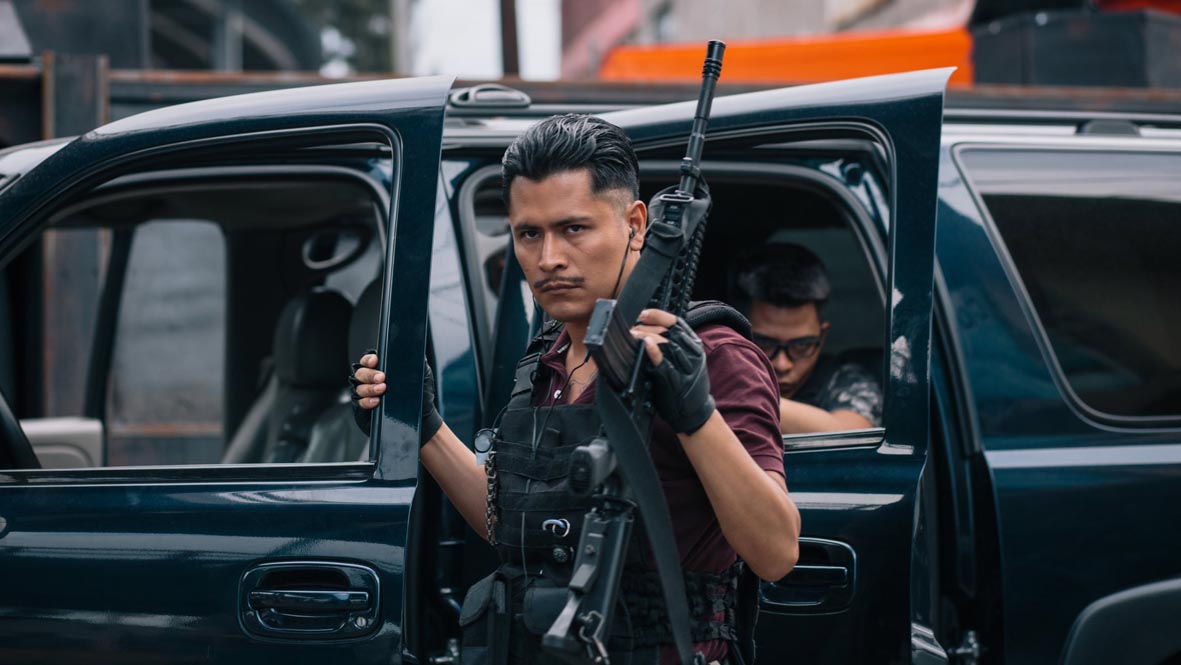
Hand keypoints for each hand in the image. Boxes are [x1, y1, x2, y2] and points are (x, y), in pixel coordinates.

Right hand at [349, 351, 442, 444]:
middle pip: (361, 373)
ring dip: (369, 388)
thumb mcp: (422, 375)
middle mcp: (371, 381)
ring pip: (359, 388)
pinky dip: (367, 401)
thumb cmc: (420, 394)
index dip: (369, 359)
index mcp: (382, 370)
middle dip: (370, 374)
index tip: (375, 360)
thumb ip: (417, 362)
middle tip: (382, 378)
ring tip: (381, 389)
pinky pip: (360, 403)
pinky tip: (376, 401)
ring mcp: (367, 395)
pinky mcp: (366, 410)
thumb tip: (414, 351)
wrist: (422, 416)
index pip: (369, 361)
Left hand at [631, 309, 715, 433]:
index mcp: (694, 345)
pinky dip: (655, 352)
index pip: (676, 322)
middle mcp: (692, 353)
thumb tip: (647, 331)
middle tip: (631, 326)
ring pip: (667, 343)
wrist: (694, 413)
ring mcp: (685, 367)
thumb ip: (673, 345)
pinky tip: (645, 344)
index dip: (658, 315)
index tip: (642, 314)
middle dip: (647, 326)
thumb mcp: (686, 361)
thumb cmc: (685, 385)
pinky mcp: (676, 381)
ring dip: (646, 336)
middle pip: (669, 331)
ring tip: (632, 334)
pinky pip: (664, 363)